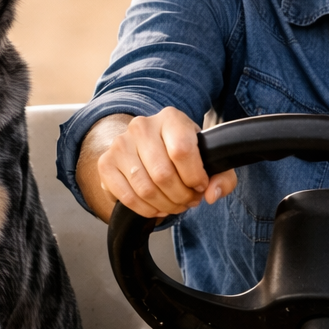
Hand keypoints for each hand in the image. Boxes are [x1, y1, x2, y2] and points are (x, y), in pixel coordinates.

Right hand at [80, 108, 236, 221]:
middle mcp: (142, 126)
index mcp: (170, 118)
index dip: (195, 177)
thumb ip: (222, 176)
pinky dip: (146, 210)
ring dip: (165, 205)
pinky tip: (157, 207)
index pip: (182, 151)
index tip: (200, 185)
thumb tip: (212, 194)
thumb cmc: (182, 152)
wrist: (147, 146)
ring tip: (174, 204)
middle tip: (188, 200)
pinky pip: (127, 197)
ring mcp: (120, 144)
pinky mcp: (106, 163)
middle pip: (163, 174)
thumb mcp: (208, 158)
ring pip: (146, 189)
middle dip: (181, 196)